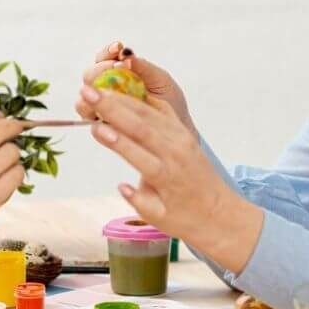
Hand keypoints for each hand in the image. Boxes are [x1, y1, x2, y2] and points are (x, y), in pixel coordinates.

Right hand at [75, 41, 193, 129]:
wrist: (176, 127)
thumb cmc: (169, 102)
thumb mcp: (160, 80)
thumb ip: (143, 66)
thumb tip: (126, 55)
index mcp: (117, 73)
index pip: (103, 58)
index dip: (107, 52)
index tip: (118, 48)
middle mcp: (104, 89)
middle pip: (89, 75)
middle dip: (99, 69)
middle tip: (114, 67)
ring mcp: (101, 108)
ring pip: (84, 97)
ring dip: (93, 91)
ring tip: (109, 90)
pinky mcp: (101, 126)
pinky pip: (90, 119)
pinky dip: (95, 112)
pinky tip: (107, 109)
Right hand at [80, 85, 261, 272]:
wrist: (221, 213)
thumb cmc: (186, 219)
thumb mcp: (158, 219)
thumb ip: (139, 201)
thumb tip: (121, 186)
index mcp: (165, 176)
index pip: (136, 154)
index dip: (114, 140)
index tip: (94, 127)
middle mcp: (174, 153)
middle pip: (140, 126)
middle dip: (112, 108)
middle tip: (87, 94)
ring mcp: (181, 140)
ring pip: (149, 114)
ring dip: (122, 100)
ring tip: (98, 90)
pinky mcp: (185, 134)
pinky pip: (163, 112)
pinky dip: (144, 100)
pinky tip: (126, 90)